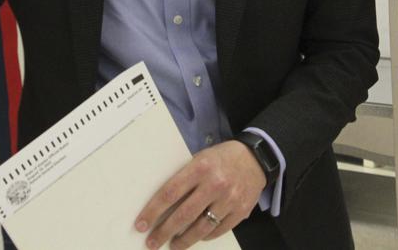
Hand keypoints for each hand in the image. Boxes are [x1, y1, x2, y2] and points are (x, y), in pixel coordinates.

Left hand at [136, 140, 266, 248]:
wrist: (256, 157)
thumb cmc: (222, 158)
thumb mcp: (201, 158)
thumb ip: (185, 178)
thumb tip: (161, 204)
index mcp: (200, 167)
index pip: (170, 193)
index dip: (153, 211)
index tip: (141, 224)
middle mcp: (215, 184)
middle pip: (183, 215)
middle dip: (164, 232)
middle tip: (152, 242)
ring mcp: (229, 199)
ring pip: (201, 228)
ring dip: (183, 240)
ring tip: (173, 245)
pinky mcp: (241, 211)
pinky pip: (218, 230)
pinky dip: (204, 236)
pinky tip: (196, 237)